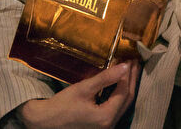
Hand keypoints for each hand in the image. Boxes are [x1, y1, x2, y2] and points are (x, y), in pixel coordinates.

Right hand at [17, 61, 139, 127]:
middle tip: (135, 61)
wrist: (46, 122)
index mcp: (106, 117)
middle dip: (132, 79)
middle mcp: (109, 125)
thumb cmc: (62, 105)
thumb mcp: (84, 88)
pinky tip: (118, 82)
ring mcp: (105, 127)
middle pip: (126, 99)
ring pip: (122, 104)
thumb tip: (125, 66)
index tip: (130, 58)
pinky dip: (119, 94)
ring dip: (127, 86)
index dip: (128, 74)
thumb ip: (106, 77)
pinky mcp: (101, 125)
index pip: (124, 92)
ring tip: (129, 69)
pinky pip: (115, 107)